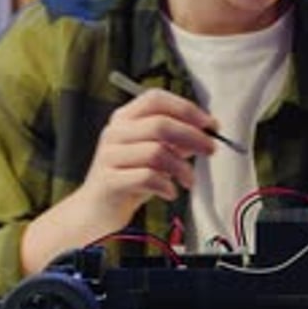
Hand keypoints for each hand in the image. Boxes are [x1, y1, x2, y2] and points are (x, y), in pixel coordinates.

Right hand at [79, 87, 216, 231]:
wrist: (97, 210)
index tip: (209, 123)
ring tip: (189, 180)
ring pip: (156, 151)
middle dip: (192, 136)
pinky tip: (170, 192)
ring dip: (182, 167)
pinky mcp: (109, 180)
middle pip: (160, 124)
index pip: (155, 99)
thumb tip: (206, 131)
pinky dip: (166, 186)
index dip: (186, 108)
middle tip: (210, 150)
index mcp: (124, 118)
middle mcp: (115, 132)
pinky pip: (147, 177)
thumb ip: (176, 140)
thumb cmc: (129, 178)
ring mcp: (109, 156)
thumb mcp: (154, 154)